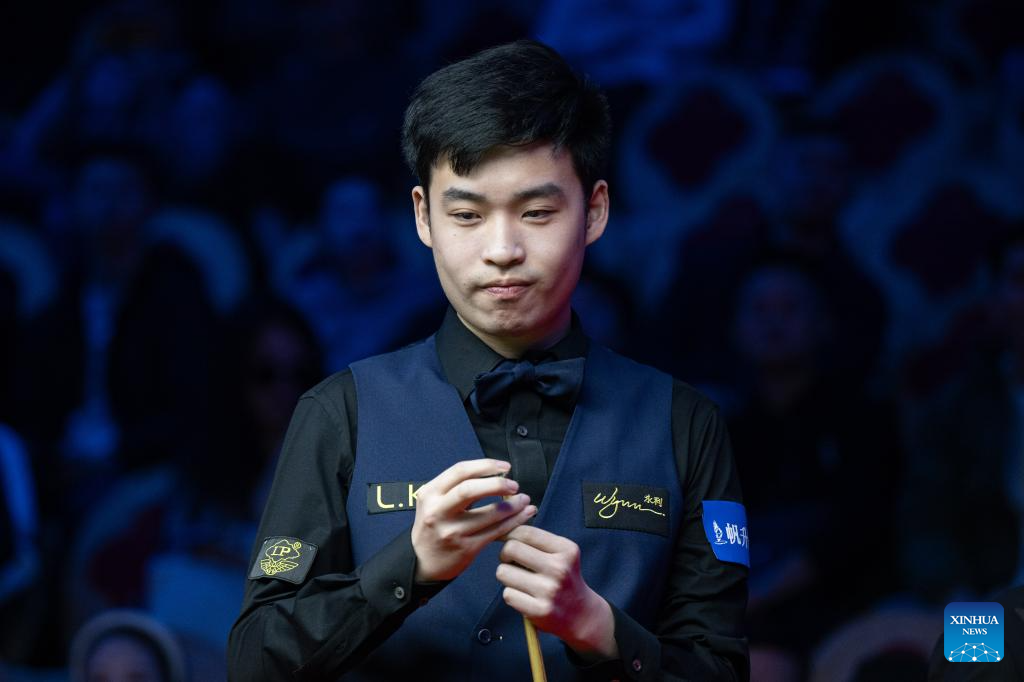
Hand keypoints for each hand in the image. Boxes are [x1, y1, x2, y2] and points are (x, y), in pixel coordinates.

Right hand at [412, 459, 536, 581]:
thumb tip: (494, 474)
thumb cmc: (433, 526)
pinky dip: (513, 522)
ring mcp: (452, 531)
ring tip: (524, 500)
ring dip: (512, 506)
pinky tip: (523, 515)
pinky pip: (495, 532)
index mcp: (430, 494)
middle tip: (514, 485)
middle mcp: (438, 511)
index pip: (460, 471)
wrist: (422, 563)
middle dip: (497, 484)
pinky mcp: (466, 548)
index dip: (485, 465)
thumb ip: (457, 487)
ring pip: (488, 514)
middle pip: (469, 490)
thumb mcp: (434, 502)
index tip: (505, 467)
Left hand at [496, 526, 617, 660]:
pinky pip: (507, 594)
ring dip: (506, 575)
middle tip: (511, 561)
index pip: (526, 532)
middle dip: (505, 554)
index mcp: (566, 550)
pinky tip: (524, 596)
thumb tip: (503, 529)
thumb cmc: (564, 578)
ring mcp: (550, 590)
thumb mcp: (561, 554)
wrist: (582, 614)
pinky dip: (511, 594)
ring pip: (503, 572)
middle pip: (511, 548)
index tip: (504, 539)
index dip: (508, 533)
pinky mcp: (540, 610)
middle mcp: (559, 568)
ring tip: (519, 580)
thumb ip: (537, 540)